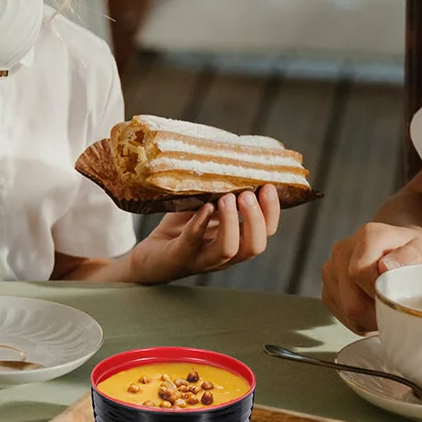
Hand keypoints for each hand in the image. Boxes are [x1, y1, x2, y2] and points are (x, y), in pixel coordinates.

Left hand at [127, 186, 280, 283]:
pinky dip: (200, 224)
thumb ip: (219, 195)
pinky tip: (205, 207)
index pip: (265, 233)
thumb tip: (232, 162)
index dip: (272, 212)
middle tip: (248, 194)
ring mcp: (202, 259)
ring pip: (228, 249)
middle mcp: (224, 255)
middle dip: (256, 219)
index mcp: (236, 242)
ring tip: (228, 198)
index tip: (269, 186)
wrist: (149, 256)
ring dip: (231, 222)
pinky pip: (192, 242)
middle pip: (254, 246)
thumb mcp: (203, 208)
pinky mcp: (178, 257)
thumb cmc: (179, 230)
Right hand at [321, 222, 421, 333]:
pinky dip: (360, 320)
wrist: (403, 252)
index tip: (400, 299)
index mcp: (369, 235)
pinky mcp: (327, 286)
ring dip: (369, 318)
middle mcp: (344, 249)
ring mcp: (331, 268)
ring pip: (345, 310)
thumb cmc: (417, 256)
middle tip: (397, 312)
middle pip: (351, 299)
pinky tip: (375, 309)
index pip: (360, 272)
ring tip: (388, 308)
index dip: (381, 294)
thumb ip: (412, 256)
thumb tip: (386, 266)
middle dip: (377, 314)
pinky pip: (341, 314)